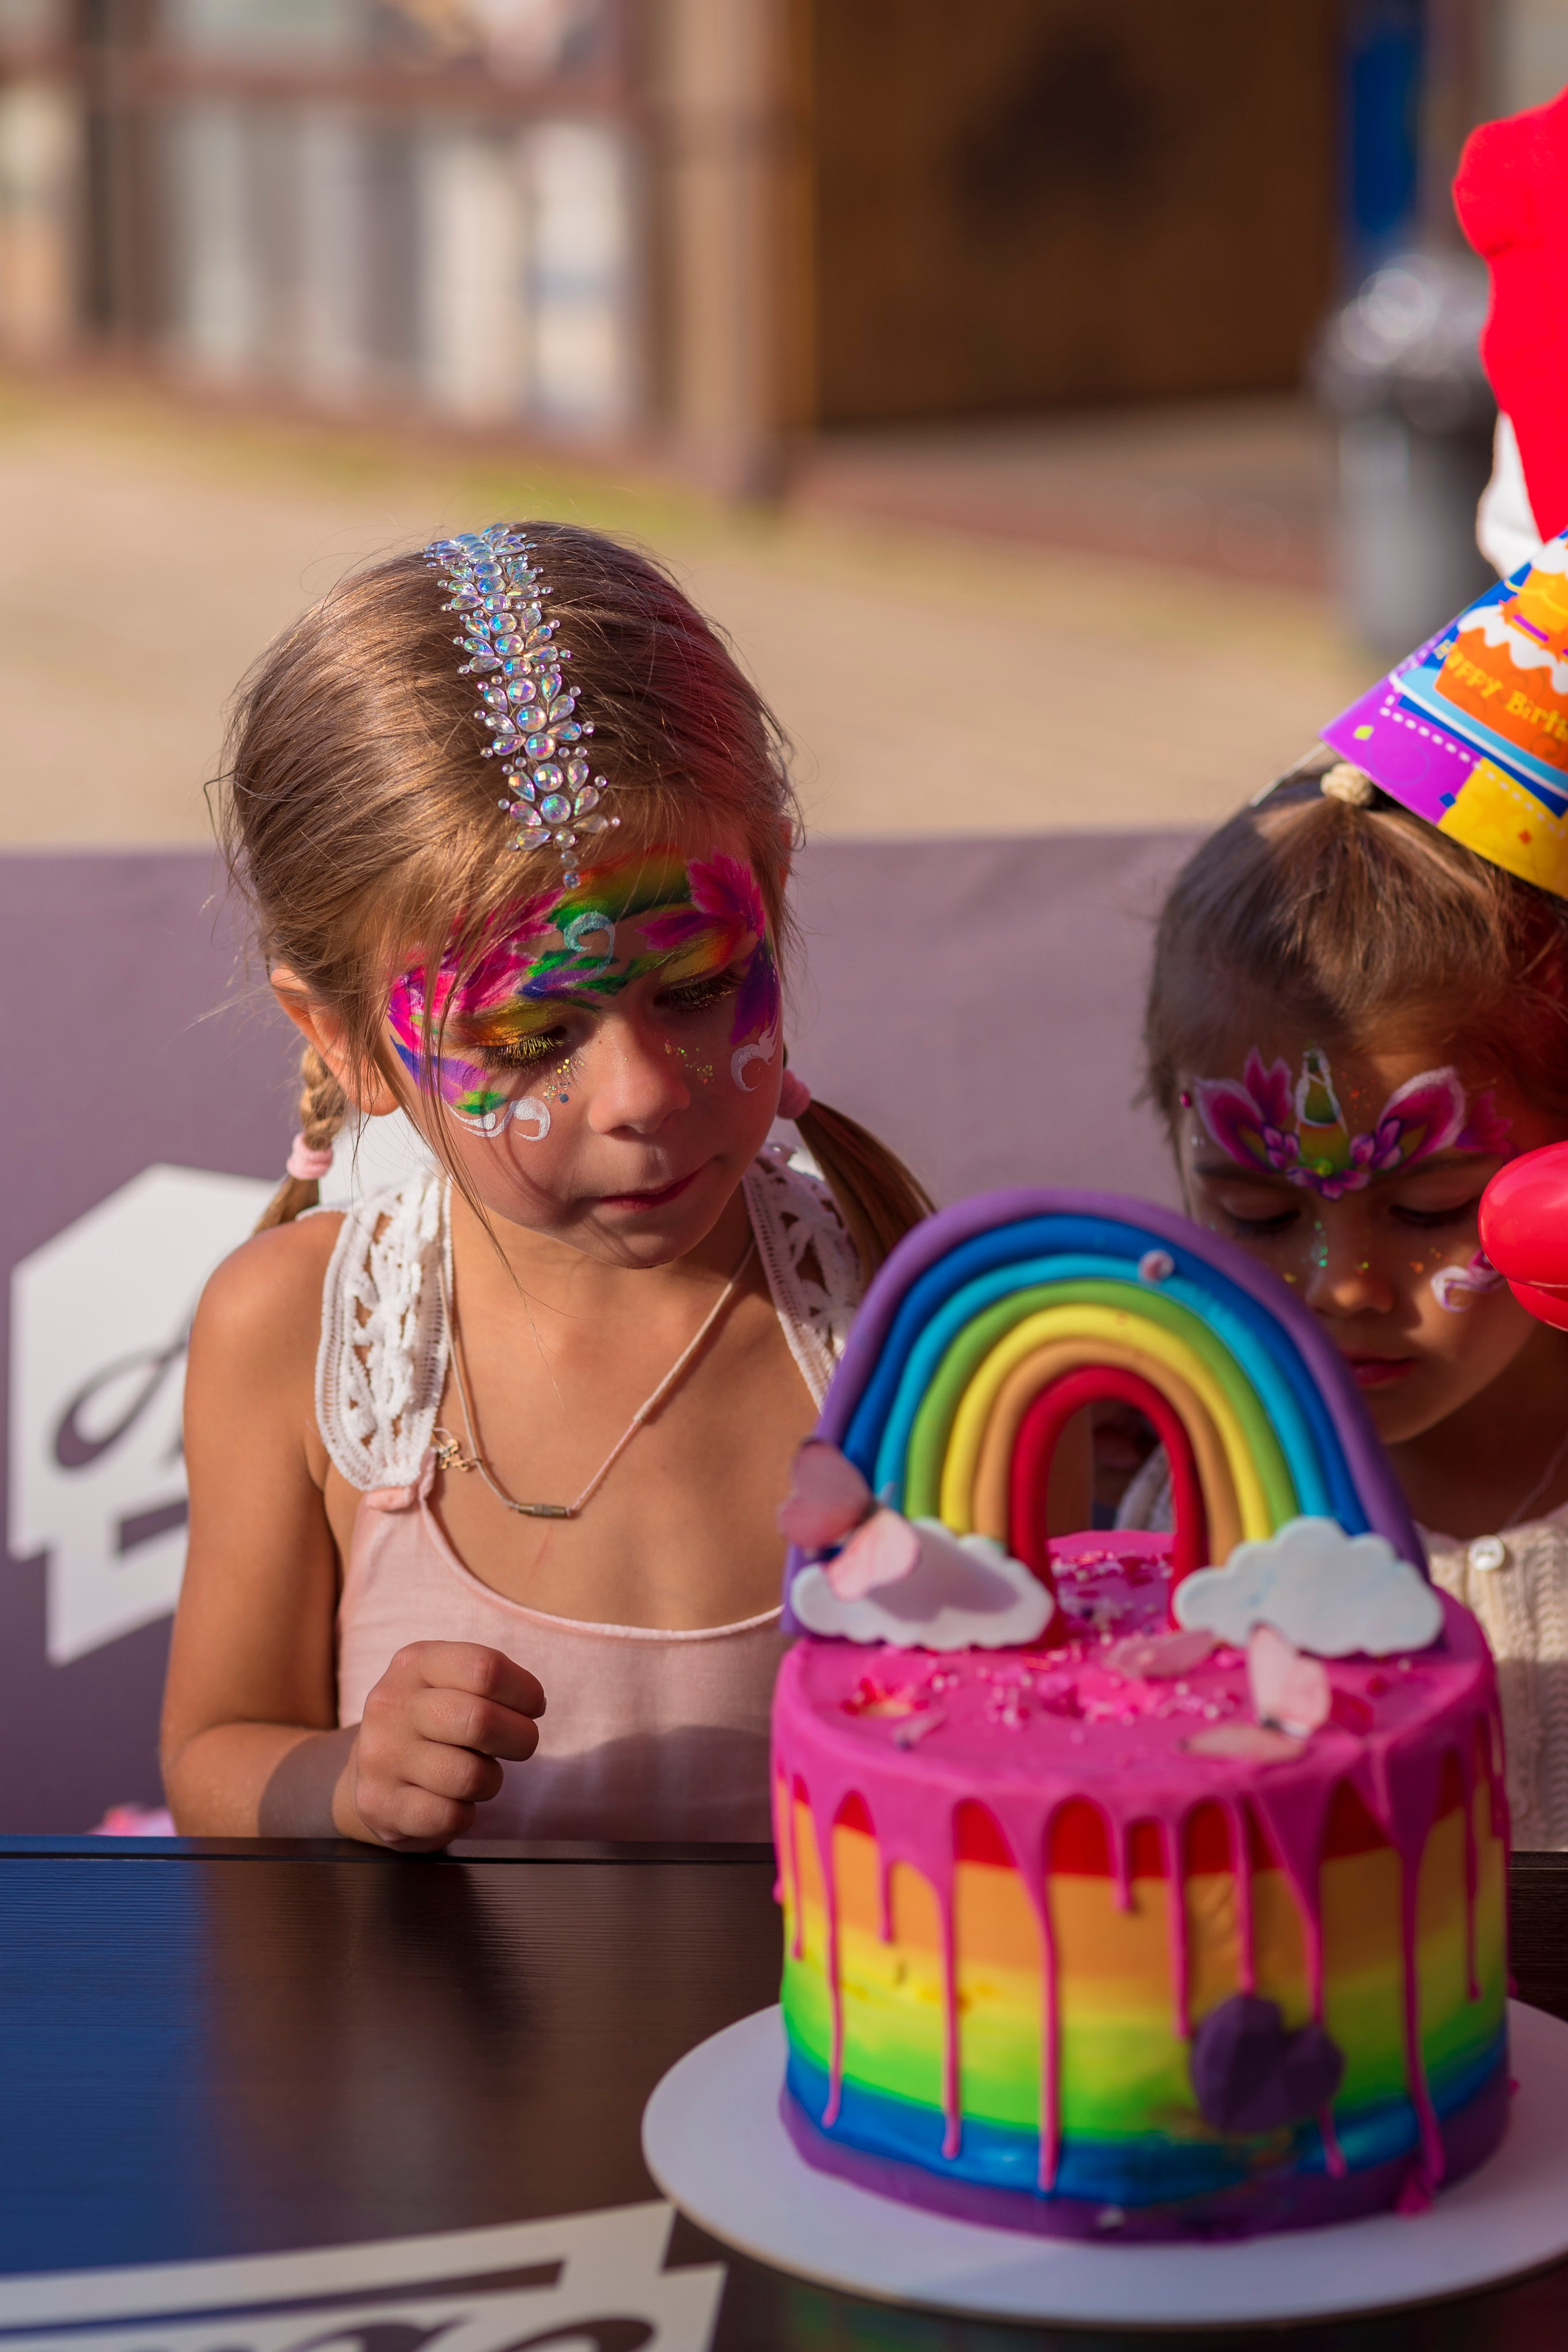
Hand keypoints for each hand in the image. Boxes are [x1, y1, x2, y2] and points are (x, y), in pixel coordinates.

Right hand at [343, 1641, 544, 1849]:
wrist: (370, 1772)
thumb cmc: (431, 1722)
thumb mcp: (450, 1682)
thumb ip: (491, 1682)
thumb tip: (534, 1703)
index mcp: (414, 1663)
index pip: (484, 1668)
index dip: (524, 1691)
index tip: (534, 1707)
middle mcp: (391, 1705)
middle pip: (480, 1720)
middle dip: (520, 1738)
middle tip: (521, 1745)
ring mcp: (380, 1757)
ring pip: (470, 1776)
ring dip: (490, 1780)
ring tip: (476, 1774)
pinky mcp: (379, 1805)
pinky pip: (450, 1816)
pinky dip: (465, 1814)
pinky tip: (452, 1802)